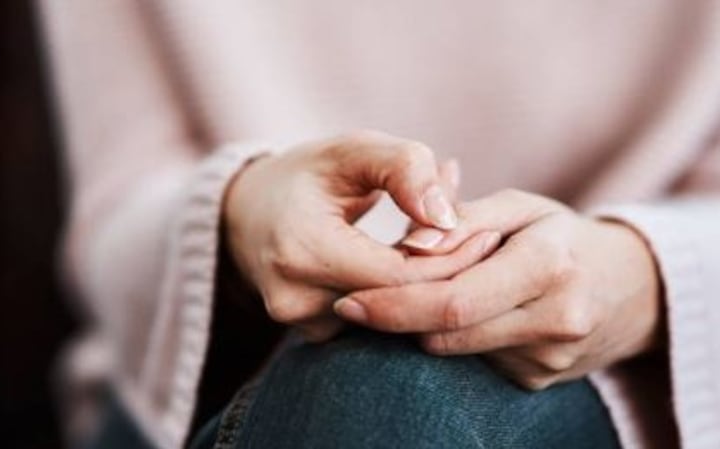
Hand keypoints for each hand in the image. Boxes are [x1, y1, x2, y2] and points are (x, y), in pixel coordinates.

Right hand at [223, 130, 499, 340]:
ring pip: (391, 317)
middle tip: (482, 240)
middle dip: (445, 273)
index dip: (449, 258)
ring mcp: (300, 324)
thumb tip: (447, 221)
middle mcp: (295, 298)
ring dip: (424, 284)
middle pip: (400, 303)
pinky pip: (374, 321)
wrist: (247, 214)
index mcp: (302, 249)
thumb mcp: (354, 150)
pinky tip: (412, 263)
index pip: (400, 275)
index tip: (486, 234)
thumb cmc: (307, 174)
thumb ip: (405, 170)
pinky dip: (400, 294)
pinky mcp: (312, 335)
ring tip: (447, 243)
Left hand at [334, 189, 662, 388]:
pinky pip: (473, 362)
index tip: (349, 302)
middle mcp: (554, 320)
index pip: (453, 302)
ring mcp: (549, 359)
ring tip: (433, 291)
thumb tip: (411, 245)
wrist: (630, 288)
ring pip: (454, 350)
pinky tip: (467, 312)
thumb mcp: (520, 207)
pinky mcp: (538, 381)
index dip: (393, 306)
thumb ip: (464, 219)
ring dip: (426, 325)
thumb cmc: (561, 236)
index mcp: (549, 266)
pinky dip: (456, 338)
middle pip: (446, 335)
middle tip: (359, 301)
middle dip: (397, 318)